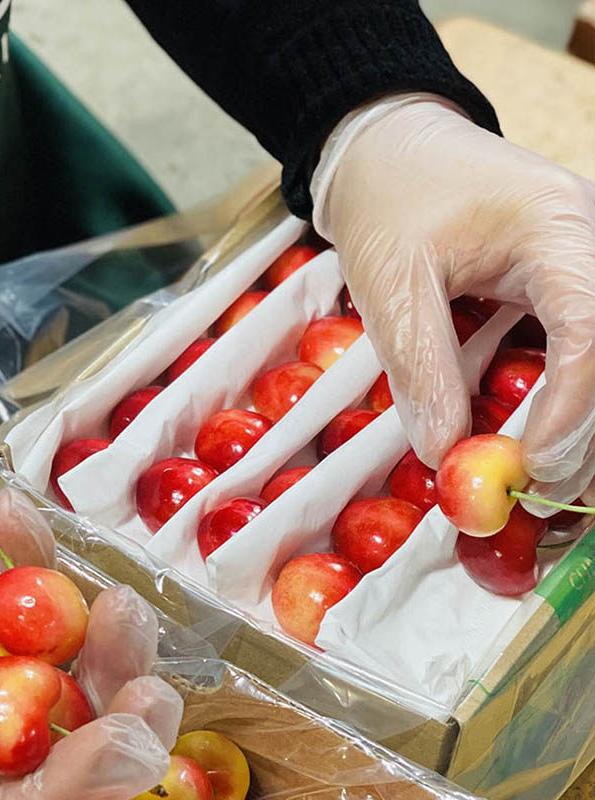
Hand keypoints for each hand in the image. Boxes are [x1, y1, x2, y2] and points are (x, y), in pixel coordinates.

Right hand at [0, 486, 179, 798]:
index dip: (76, 783)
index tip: (127, 744)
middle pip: (62, 732)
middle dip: (116, 712)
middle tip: (155, 687)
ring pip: (61, 654)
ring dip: (98, 631)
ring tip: (123, 605)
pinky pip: (18, 575)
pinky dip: (25, 545)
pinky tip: (10, 510)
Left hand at [313, 96, 594, 500]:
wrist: (389, 149)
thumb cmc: (388, 198)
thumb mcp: (391, 281)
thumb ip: (421, 366)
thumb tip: (446, 454)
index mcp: (559, 229)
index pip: (592, 329)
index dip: (574, 410)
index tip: (531, 466)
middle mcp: (590, 248)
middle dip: (586, 431)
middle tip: (543, 494)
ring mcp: (584, 269)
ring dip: (583, 425)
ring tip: (541, 479)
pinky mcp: (565, 291)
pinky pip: (581, 352)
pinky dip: (566, 401)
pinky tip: (539, 440)